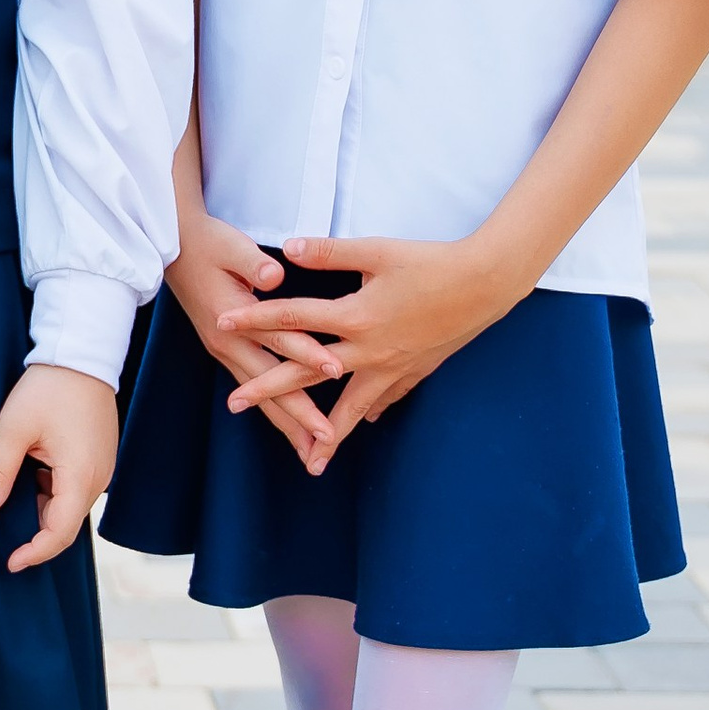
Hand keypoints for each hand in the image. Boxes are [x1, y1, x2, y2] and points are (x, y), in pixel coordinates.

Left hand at [0, 364, 119, 572]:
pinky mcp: (97, 458)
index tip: (11, 562)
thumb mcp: (14, 430)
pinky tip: (29, 481)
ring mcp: (101, 468)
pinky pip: (74, 488)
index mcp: (80, 476)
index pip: (60, 532)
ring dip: (43, 513)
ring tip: (11, 505)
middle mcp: (98, 478)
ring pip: (69, 507)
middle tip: (4, 543)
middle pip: (67, 524)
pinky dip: (52, 494)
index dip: (35, 552)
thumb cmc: (49, 388)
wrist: (82, 355)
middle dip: (37, 536)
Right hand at [169, 205, 337, 465]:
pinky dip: (273, 411)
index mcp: (234, 316)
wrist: (171, 246)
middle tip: (326, 442)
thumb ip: (254, 262)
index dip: (308, 354)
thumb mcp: (230, 246)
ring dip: (286, 423)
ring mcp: (225, 349)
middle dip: (298, 416)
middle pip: (270, 385)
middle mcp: (229, 342)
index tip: (336, 370)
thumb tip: (275, 276)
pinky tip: (288, 426)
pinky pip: (253, 388)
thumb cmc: (207, 242)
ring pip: (261, 396)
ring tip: (310, 451)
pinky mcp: (226, 349)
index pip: (279, 339)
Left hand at [216, 231, 502, 471]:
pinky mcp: (414, 371)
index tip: (222, 324)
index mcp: (355, 317)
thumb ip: (330, 252)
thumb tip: (288, 248)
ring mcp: (392, 367)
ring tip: (309, 461)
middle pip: (308, 376)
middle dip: (269, 391)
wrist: (486, 284)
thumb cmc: (431, 262)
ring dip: (327, 435)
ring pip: (351, 408)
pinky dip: (370, 411)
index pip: (293, 319)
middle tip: (234, 405)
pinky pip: (385, 398)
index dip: (255, 319)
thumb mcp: (378, 251)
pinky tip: (361, 422)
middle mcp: (368, 351)